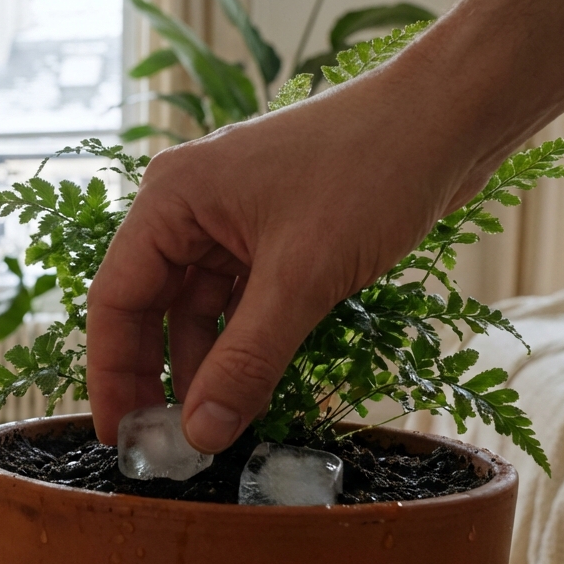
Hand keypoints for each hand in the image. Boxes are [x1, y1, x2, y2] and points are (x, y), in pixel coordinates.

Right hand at [86, 66, 489, 452]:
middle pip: (149, 306)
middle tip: (159, 445)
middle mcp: (189, 207)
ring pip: (195, 309)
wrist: (452, 118)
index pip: (116, 298)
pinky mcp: (272, 235)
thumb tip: (202, 434)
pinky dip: (240, 344)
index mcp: (172, 198)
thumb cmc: (371, 170)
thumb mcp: (302, 278)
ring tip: (209, 428)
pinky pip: (238, 301)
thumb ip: (246, 361)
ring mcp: (231, 221)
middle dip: (154, 375)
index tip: (115, 437)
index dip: (111, 372)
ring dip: (201, 366)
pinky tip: (246, 388)